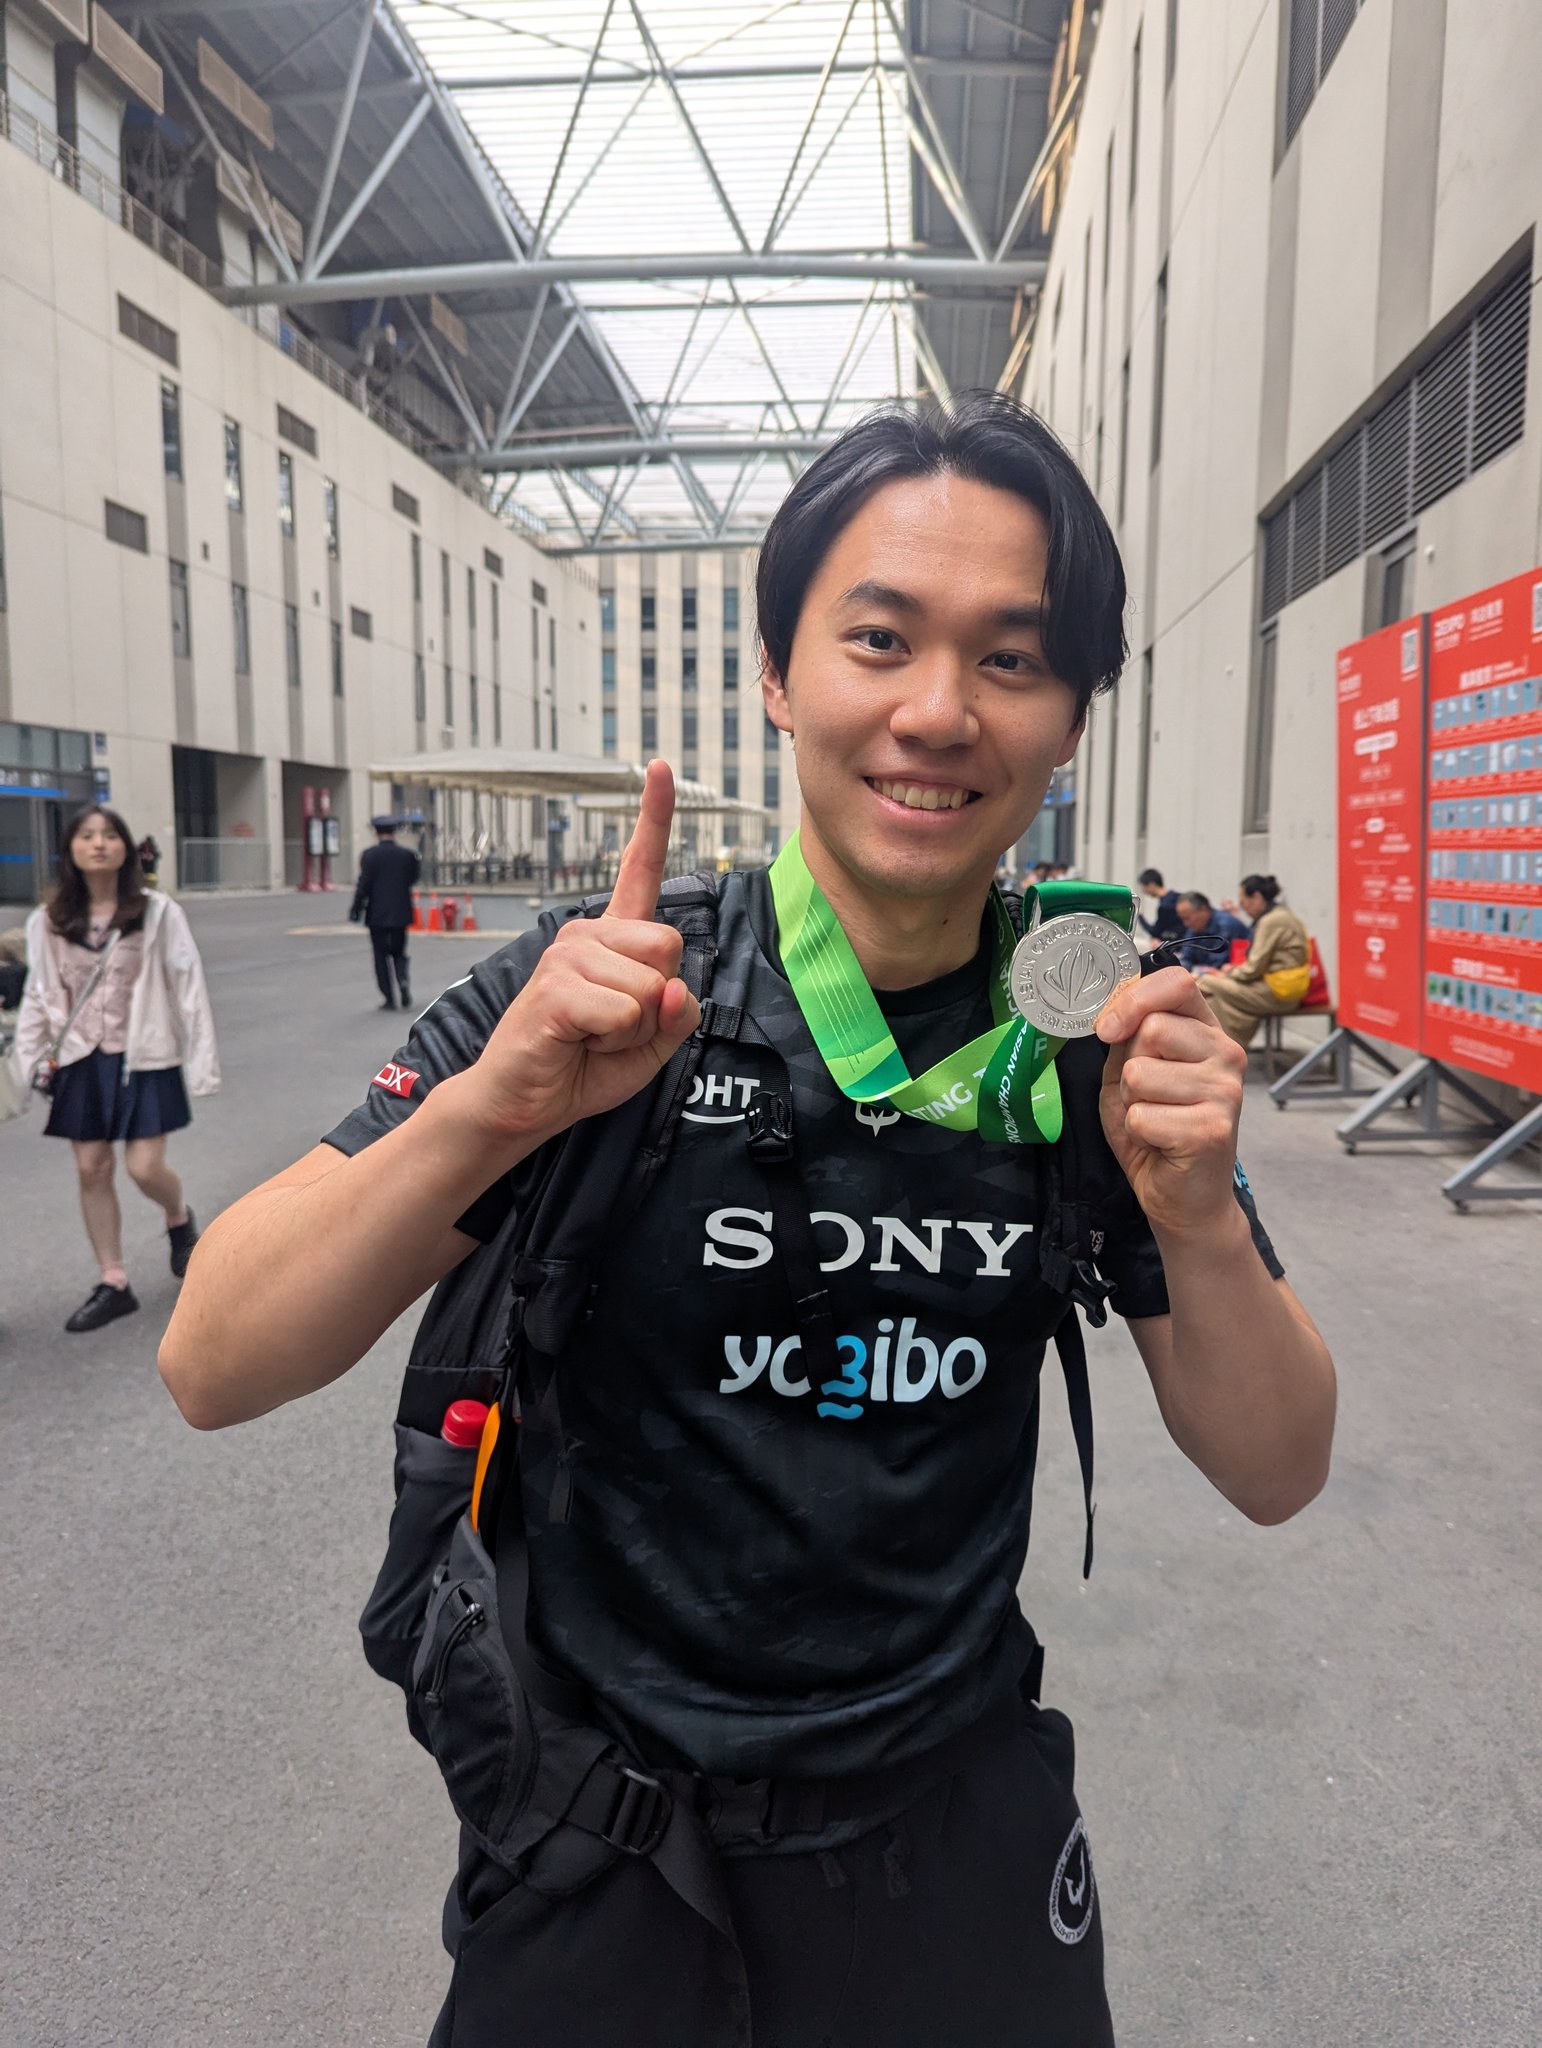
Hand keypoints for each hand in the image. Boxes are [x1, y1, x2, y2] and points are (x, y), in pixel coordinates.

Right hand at [459, 761, 700, 1143]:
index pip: (639, 869)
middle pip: (670, 945)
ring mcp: (566, 955)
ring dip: (634, 1028)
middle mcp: (586, 934)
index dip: (654, 817)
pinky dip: (615, 1039)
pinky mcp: (554, 987)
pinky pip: (626, 1011)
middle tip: (616, 1026)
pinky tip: (578, 1042)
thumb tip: (673, 987)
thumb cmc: (582, 1066)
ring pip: (651, 986)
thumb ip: (676, 1014)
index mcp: (611, 939)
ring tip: (593, 1037)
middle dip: (659, 1001)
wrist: (523, 1103)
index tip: (662, 766)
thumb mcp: (650, 1044)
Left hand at [1095, 967, 1246, 1238]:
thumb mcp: (1130, 1071)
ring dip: (1132, 1102)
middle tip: (1146, 1096)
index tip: (1108, 1028)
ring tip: (1155, 1119)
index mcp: (1207, 1030)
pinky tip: (1162, 1142)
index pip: (1178, 982)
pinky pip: (1141, 1115)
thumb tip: (1111, 1011)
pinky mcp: (1212, 1129)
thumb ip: (1126, 1036)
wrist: (1183, 1195)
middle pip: (1152, 1029)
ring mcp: (1224, 1091)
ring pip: (1140, 1074)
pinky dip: (1138, 1132)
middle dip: (1128, 1066)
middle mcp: (1226, 1054)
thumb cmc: (1156, 1127)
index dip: (1133, 999)